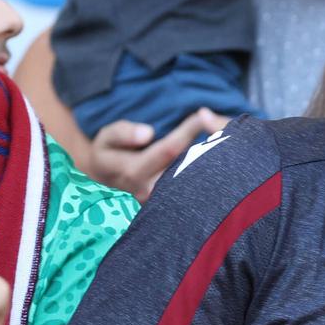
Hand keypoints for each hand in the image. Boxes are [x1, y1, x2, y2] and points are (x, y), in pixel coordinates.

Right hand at [83, 109, 226, 201]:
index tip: (204, 114)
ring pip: (189, 184)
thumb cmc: (108, 155)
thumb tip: (147, 133)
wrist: (103, 185)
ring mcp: (157, 204)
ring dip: (205, 165)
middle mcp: (146, 191)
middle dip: (205, 150)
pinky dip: (200, 177)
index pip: (167, 149)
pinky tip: (211, 163)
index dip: (188, 130)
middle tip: (221, 131)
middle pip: (185, 170)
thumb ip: (124, 133)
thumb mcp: (106, 139)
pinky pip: (187, 192)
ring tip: (220, 145)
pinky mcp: (165, 210)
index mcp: (131, 171)